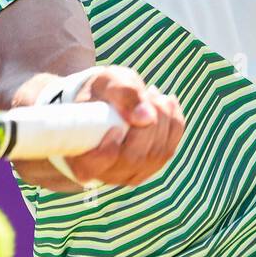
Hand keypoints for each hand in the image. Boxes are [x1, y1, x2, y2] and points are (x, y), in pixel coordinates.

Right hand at [62, 65, 184, 187]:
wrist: (103, 100)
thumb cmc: (99, 92)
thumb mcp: (106, 82)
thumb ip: (123, 94)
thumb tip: (147, 118)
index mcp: (81, 158)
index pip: (94, 167)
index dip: (108, 150)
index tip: (115, 127)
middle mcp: (105, 173)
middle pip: (134, 158)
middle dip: (147, 125)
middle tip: (146, 93)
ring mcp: (129, 174)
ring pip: (156, 155)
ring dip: (163, 120)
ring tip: (153, 93)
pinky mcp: (150, 167)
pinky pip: (169, 149)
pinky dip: (174, 123)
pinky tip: (167, 102)